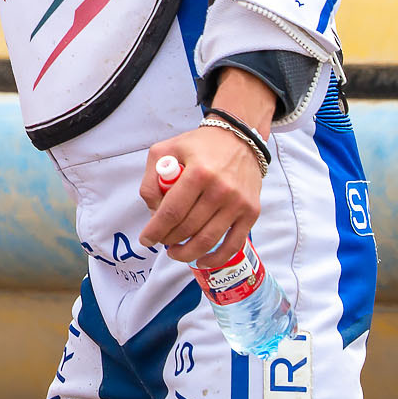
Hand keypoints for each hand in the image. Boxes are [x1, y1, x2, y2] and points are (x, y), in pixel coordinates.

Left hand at [138, 123, 264, 265]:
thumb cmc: (199, 146)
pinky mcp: (252, 212)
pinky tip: (200, 260)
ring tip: (175, 252)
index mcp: (198, 172)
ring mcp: (238, 203)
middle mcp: (221, 189)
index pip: (172, 211)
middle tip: (160, 241)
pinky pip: (233, 244)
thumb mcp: (165, 150)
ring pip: (208, 240)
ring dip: (187, 252)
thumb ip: (151, 180)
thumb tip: (152, 213)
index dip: (155, 230)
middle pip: (188, 228)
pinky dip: (215, 258)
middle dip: (168, 239)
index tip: (145, 240)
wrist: (239, 139)